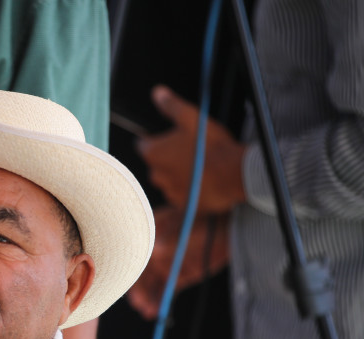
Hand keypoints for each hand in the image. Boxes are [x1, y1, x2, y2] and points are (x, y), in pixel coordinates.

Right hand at [127, 207, 230, 319]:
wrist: (224, 227)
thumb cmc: (201, 221)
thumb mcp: (183, 227)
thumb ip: (170, 238)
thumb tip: (156, 250)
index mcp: (147, 235)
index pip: (134, 254)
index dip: (132, 269)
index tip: (130, 282)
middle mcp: (152, 251)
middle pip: (141, 273)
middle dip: (140, 288)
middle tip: (140, 303)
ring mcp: (165, 265)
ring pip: (152, 285)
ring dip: (148, 298)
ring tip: (147, 311)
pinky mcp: (178, 276)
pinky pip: (167, 291)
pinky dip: (161, 301)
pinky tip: (155, 312)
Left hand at [136, 85, 247, 213]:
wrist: (234, 174)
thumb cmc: (212, 146)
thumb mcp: (191, 119)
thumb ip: (171, 106)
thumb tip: (157, 93)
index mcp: (153, 154)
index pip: (143, 144)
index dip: (156, 139)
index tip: (170, 138)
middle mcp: (155, 175)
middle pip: (156, 163)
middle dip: (168, 157)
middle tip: (189, 151)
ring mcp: (168, 191)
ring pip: (168, 180)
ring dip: (178, 174)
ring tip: (198, 166)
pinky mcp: (182, 204)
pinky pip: (180, 194)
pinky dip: (188, 188)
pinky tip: (202, 180)